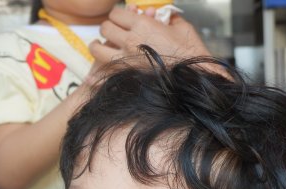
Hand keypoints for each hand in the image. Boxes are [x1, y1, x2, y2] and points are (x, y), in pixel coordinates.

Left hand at [89, 6, 210, 66]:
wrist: (194, 77)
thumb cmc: (190, 52)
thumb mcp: (182, 27)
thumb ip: (169, 18)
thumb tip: (165, 14)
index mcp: (143, 24)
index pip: (117, 14)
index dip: (117, 16)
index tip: (120, 20)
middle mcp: (130, 40)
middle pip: (105, 28)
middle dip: (107, 29)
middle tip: (111, 34)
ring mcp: (126, 60)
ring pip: (97, 49)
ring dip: (97, 47)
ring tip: (99, 47)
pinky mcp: (126, 77)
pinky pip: (102, 75)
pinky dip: (95, 77)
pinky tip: (92, 77)